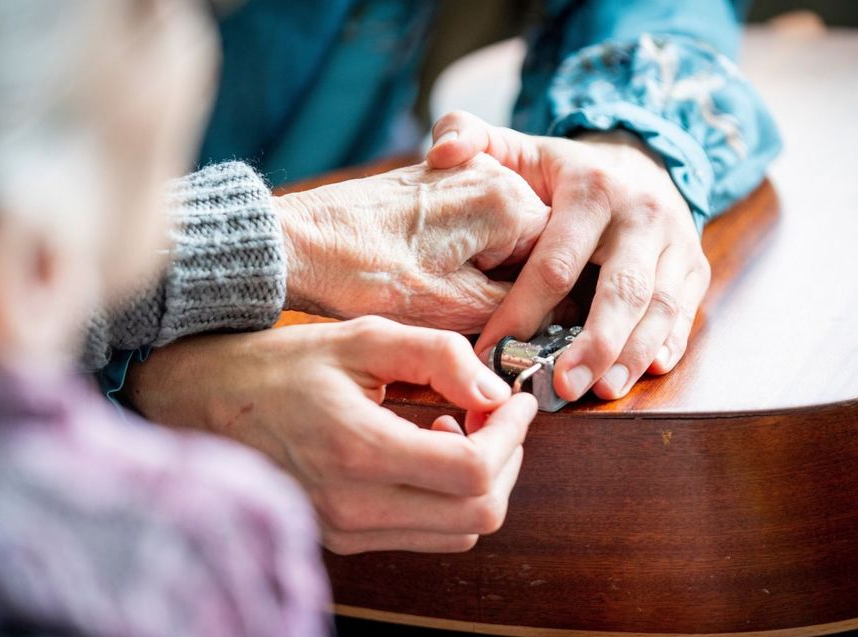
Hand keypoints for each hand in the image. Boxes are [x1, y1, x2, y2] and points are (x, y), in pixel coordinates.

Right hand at [123, 315, 537, 553]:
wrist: (208, 405)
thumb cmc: (280, 368)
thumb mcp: (361, 339)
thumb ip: (438, 358)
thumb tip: (495, 393)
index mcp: (357, 450)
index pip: (472, 470)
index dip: (512, 436)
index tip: (514, 403)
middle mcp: (354, 506)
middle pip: (478, 511)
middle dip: (507, 460)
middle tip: (495, 415)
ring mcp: (348, 530)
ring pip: (459, 530)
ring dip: (481, 482)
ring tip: (458, 429)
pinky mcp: (345, 538)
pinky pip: (426, 535)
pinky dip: (449, 499)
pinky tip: (428, 452)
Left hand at [273, 155, 549, 333]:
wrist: (295, 245)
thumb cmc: (366, 276)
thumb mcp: (453, 310)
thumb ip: (514, 312)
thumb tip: (548, 323)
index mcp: (507, 200)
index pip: (562, 259)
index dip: (549, 308)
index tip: (533, 344)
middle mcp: (493, 175)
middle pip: (541, 246)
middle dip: (526, 293)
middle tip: (499, 333)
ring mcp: (463, 174)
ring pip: (511, 241)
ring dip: (500, 281)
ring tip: (464, 312)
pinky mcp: (437, 186)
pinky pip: (480, 230)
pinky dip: (476, 264)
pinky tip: (446, 290)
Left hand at [428, 111, 710, 400]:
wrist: (638, 160)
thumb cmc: (562, 173)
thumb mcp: (517, 148)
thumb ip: (469, 136)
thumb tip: (441, 152)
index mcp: (591, 190)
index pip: (556, 262)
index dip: (522, 310)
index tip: (491, 351)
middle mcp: (641, 215)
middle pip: (620, 289)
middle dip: (592, 343)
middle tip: (562, 386)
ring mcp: (675, 242)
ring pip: (659, 307)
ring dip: (631, 353)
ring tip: (602, 390)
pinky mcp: (695, 267)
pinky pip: (686, 312)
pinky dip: (669, 344)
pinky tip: (646, 371)